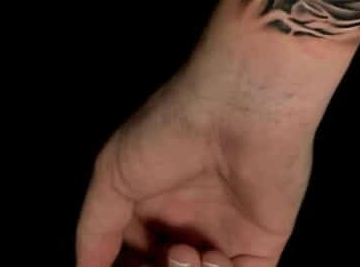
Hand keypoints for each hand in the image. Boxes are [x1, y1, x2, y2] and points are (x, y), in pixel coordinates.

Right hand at [76, 62, 314, 266]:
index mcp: (157, 205)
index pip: (135, 258)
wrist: (240, 107)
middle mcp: (191, 223)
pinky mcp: (263, 241)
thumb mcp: (115, 171)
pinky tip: (211, 258)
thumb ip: (97, 228)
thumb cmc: (172, 129)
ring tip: (182, 253)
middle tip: (158, 259)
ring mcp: (228, 234)